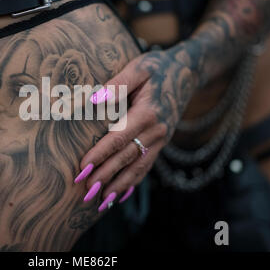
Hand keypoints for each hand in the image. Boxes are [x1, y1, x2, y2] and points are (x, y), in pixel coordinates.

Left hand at [75, 43, 198, 209]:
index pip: (119, 138)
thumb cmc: (158, 68)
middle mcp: (156, 131)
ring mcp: (161, 140)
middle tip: (85, 192)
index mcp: (147, 113)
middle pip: (127, 158)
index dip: (100, 154)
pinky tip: (121, 195)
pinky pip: (147, 166)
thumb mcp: (139, 68)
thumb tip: (93, 100)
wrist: (188, 73)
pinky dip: (134, 182)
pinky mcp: (161, 143)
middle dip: (105, 176)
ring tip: (100, 201)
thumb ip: (117, 84)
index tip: (82, 168)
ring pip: (138, 167)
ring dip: (119, 185)